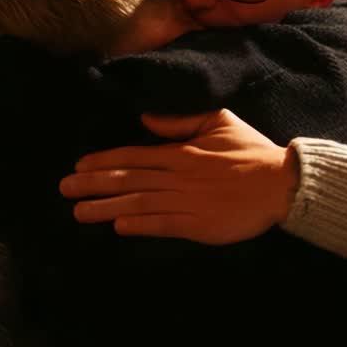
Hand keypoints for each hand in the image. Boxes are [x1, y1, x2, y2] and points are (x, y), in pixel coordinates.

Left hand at [58, 109, 298, 244]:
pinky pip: (162, 225)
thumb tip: (147, 119)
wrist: (281, 183)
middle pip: (128, 179)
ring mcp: (187, 201)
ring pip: (138, 203)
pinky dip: (139, 226)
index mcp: (181, 151)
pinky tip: (118, 227)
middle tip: (64, 188)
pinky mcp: (198, 225)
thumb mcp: (218, 122)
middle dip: (93, 184)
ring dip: (106, 208)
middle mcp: (178, 176)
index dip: (104, 161)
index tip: (79, 165)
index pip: (134, 155)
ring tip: (79, 212)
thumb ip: (181, 120)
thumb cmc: (251, 152)